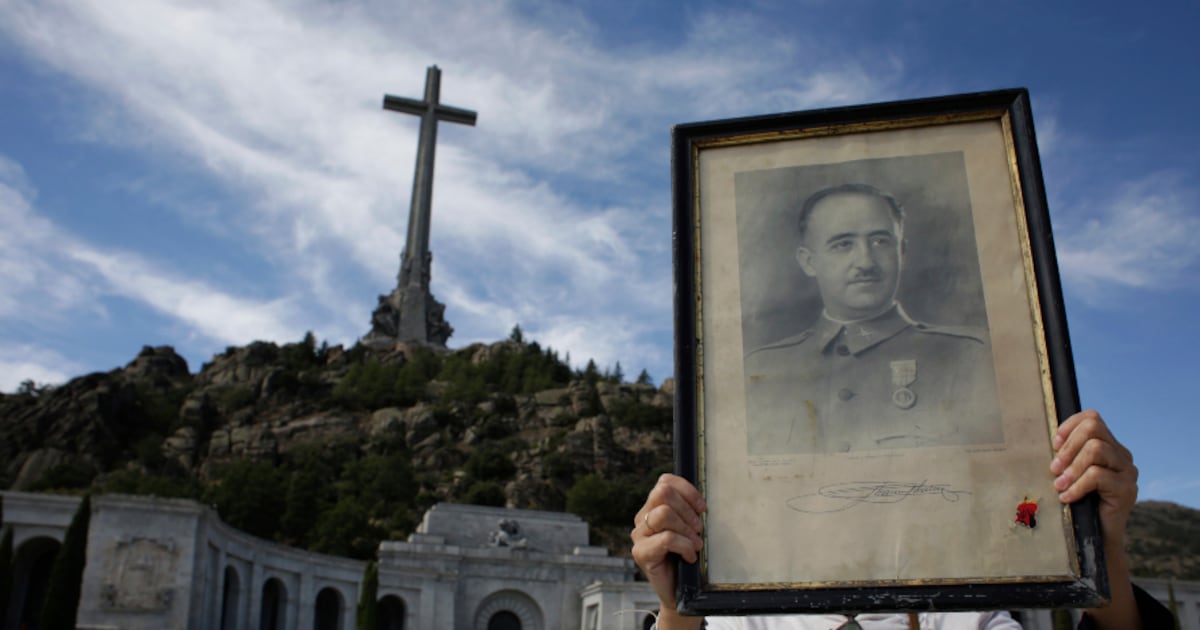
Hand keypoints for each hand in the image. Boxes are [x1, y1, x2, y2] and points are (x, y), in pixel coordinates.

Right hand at [630, 473, 706, 628]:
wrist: (681, 591)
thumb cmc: (688, 558)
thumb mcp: (691, 529)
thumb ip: (690, 512)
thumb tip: (701, 502)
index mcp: (654, 507)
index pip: (665, 481)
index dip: (687, 490)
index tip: (702, 509)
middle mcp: (643, 518)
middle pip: (663, 493)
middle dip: (688, 510)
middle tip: (699, 529)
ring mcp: (639, 535)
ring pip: (664, 514)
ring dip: (686, 529)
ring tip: (696, 545)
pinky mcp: (640, 553)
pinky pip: (666, 538)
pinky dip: (684, 546)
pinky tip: (689, 557)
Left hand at [1050, 409, 1137, 546]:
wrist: (1095, 537)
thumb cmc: (1077, 503)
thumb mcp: (1069, 474)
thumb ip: (1065, 456)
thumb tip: (1045, 439)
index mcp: (1109, 446)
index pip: (1092, 418)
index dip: (1070, 426)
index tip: (1053, 445)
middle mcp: (1122, 455)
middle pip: (1094, 429)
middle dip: (1068, 447)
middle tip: (1053, 469)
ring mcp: (1128, 472)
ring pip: (1095, 450)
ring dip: (1071, 467)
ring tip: (1058, 485)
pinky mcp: (1127, 489)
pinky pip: (1097, 476)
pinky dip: (1077, 486)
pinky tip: (1066, 497)